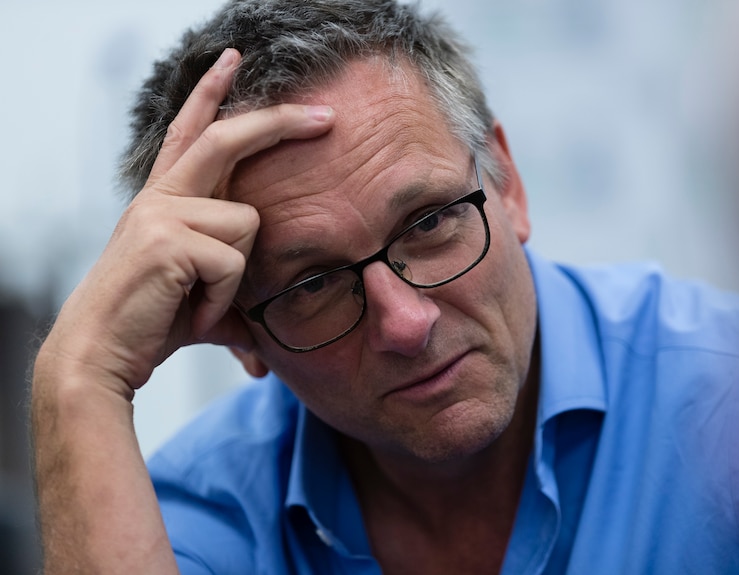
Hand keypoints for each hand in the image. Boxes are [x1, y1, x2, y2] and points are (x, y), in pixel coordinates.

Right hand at [30, 48, 334, 573]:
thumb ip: (233, 303)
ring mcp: (162, 214)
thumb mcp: (200, 299)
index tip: (232, 60)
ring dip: (237, 276)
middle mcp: (161, 196)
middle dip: (279, 123)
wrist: (98, 356)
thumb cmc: (149, 325)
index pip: (190, 133)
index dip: (210, 92)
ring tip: (198, 302)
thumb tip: (265, 356)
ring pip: (248, 223)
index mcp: (165, 199)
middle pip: (226, 139)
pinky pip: (233, 262)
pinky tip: (192, 312)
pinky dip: (224, 299)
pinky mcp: (167, 241)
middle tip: (327, 118)